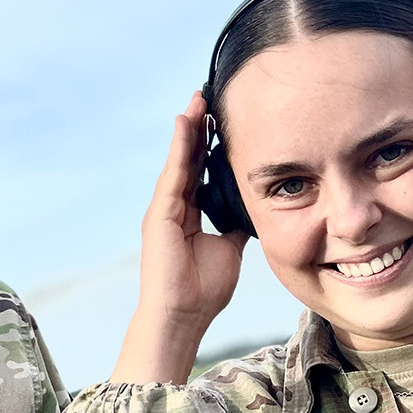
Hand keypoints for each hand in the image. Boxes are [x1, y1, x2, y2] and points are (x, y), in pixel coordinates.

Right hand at [111, 93, 248, 383]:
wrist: (183, 315)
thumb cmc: (204, 290)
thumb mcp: (230, 248)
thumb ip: (235, 225)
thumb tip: (253, 208)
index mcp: (189, 214)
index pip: (200, 170)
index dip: (209, 144)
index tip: (222, 120)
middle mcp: (173, 207)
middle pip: (188, 158)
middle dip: (198, 128)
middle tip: (209, 97)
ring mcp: (163, 209)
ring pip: (179, 160)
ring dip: (189, 129)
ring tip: (199, 100)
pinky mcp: (159, 215)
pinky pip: (173, 173)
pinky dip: (180, 147)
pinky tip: (186, 123)